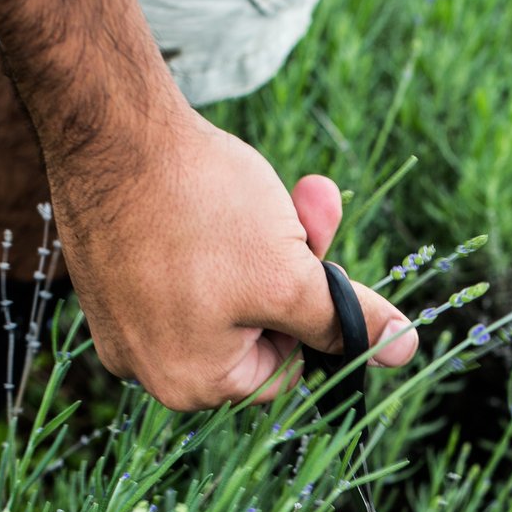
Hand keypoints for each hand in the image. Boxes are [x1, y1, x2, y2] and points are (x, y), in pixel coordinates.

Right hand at [50, 110, 417, 410]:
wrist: (110, 127)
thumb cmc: (201, 209)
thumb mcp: (293, 275)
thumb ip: (346, 320)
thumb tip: (404, 350)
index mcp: (191, 384)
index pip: (283, 369)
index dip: (308, 314)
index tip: (310, 260)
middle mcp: (145, 364)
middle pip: (253, 328)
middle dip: (290, 264)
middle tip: (307, 200)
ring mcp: (120, 318)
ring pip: (222, 291)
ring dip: (261, 238)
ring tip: (255, 187)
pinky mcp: (106, 273)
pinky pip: (177, 268)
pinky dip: (208, 231)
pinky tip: (208, 187)